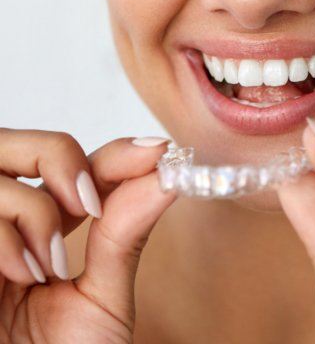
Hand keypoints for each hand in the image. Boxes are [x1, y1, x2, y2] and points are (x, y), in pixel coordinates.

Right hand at [0, 128, 175, 342]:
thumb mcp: (100, 300)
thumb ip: (126, 236)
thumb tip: (168, 177)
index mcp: (43, 230)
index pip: (76, 162)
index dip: (115, 150)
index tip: (157, 153)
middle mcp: (3, 225)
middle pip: (19, 143)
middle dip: (59, 158)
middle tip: (88, 203)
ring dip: (33, 210)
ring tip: (50, 267)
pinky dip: (5, 236)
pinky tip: (22, 277)